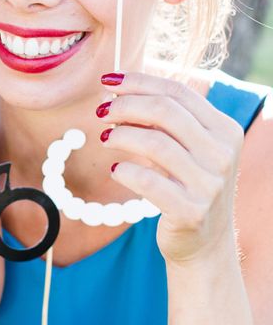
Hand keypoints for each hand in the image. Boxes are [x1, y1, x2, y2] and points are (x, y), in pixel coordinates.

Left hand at [100, 71, 243, 264]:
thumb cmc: (185, 184)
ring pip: (155, 142)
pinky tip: (115, 169)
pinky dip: (124, 170)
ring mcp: (209, 185)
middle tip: (101, 111)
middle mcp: (222, 154)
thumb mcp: (183, 147)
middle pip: (165, 111)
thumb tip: (115, 90)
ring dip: (121, 135)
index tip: (107, 81)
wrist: (204, 243)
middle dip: (125, 105)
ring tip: (105, 138)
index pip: (178, 92)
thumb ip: (160, 119)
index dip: (139, 82)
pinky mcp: (191, 212)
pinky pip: (148, 182)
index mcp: (223, 130)